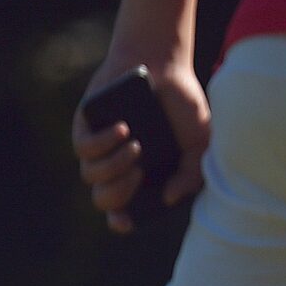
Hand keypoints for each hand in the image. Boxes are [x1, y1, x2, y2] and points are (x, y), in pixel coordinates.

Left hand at [71, 52, 209, 234]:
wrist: (163, 64)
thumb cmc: (183, 105)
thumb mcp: (201, 143)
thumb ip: (192, 175)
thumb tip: (168, 199)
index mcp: (147, 177)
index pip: (126, 211)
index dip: (122, 221)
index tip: (125, 220)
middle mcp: (120, 166)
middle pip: (104, 200)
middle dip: (119, 193)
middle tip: (139, 171)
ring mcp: (101, 147)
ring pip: (92, 176)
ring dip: (113, 166)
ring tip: (136, 144)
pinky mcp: (86, 127)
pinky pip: (84, 149)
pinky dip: (104, 143)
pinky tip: (123, 128)